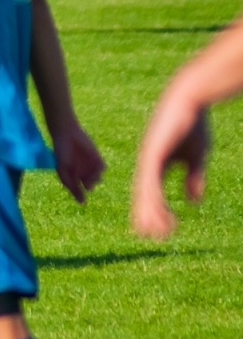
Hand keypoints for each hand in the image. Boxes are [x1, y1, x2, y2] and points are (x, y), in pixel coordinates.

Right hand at [50, 121, 104, 203]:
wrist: (67, 134)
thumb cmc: (61, 152)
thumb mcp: (62, 169)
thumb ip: (70, 185)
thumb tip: (82, 202)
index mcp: (72, 176)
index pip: (79, 191)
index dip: (80, 195)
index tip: (82, 199)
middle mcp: (82, 172)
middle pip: (90, 186)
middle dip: (89, 185)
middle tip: (87, 183)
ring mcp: (90, 166)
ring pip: (98, 179)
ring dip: (95, 179)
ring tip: (90, 175)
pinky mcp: (97, 158)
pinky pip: (103, 168)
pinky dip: (100, 170)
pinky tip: (95, 167)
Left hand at [132, 110, 209, 239]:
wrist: (190, 101)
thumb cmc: (193, 125)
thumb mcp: (195, 157)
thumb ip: (192, 178)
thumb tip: (192, 201)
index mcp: (156, 164)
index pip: (151, 192)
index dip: (152, 210)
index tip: (156, 229)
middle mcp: (148, 163)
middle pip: (143, 195)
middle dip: (145, 216)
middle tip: (147, 237)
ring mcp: (148, 158)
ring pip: (145, 190)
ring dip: (149, 212)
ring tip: (152, 231)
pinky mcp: (153, 152)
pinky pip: (151, 178)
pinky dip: (152, 195)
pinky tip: (155, 209)